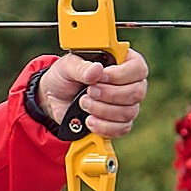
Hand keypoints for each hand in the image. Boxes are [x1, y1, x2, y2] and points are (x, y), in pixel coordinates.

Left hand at [35, 48, 149, 136]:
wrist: (53, 99)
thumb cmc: (64, 76)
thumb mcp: (67, 66)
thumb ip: (82, 67)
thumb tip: (96, 70)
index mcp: (122, 62)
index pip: (138, 69)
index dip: (120, 75)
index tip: (99, 78)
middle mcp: (129, 83)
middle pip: (136, 93)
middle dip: (109, 95)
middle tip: (88, 92)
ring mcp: (126, 104)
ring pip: (129, 112)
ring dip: (103, 110)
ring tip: (83, 103)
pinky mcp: (118, 122)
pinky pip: (122, 129)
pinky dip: (104, 127)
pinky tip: (89, 121)